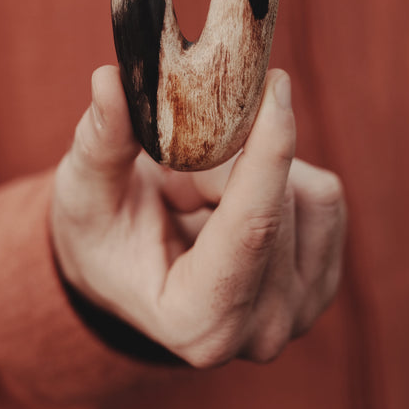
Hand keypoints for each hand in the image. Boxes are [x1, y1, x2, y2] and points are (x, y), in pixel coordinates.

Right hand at [50, 65, 345, 366]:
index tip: (273, 83)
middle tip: (184, 155)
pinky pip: (324, 198)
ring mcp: (300, 309)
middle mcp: (260, 330)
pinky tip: (234, 198)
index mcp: (197, 322)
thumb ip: (101, 142)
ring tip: (201, 191)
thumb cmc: (103, 238)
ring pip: (310, 196)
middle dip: (235, 158)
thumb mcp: (84, 193)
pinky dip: (283, 176)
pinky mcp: (322, 278)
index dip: (267, 151)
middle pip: (280, 204)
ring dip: (257, 168)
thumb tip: (109, 79)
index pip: (251, 230)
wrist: (133, 272)